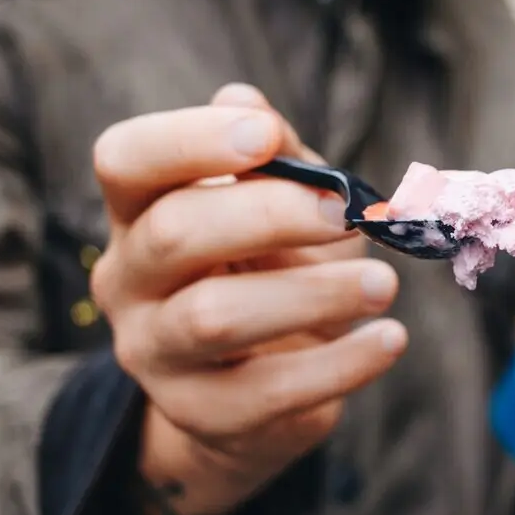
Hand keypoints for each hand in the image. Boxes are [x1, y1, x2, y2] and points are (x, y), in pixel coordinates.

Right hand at [90, 83, 406, 514]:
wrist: (250, 393)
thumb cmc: (267, 268)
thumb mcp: (273, 204)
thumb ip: (270, 157)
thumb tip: (245, 100)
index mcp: (138, 211)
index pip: (125, 160)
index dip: (190, 139)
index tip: (266, 132)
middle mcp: (129, 280)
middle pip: (174, 233)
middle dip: (270, 215)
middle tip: (350, 214)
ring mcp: (156, 354)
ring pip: (215, 317)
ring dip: (312, 294)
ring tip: (384, 284)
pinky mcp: (203, 415)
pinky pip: (269, 392)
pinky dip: (341, 364)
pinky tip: (389, 339)